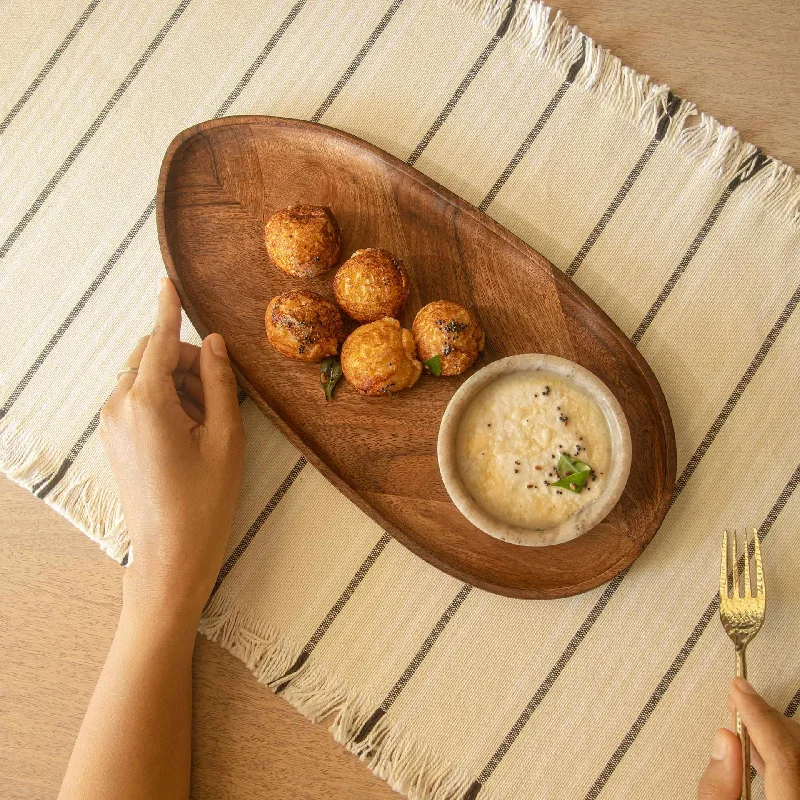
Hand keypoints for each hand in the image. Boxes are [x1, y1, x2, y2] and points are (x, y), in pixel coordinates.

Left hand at [100, 278, 244, 624]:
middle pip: (152, 356)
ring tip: (207, 424)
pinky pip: (137, 399)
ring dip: (177, 383)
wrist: (169, 556)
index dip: (168, 310)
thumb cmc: (204, 501)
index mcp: (147, 402)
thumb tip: (213, 344)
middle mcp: (120, 406)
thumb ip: (219, 383)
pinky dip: (164, 400)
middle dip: (186, 361)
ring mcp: (111, 424)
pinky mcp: (113, 439)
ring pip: (145, 377)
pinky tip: (188, 431)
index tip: (168, 282)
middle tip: (220, 395)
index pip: (159, 341)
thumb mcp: (225, 438)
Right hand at [698, 678, 799, 798]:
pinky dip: (779, 747)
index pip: (783, 753)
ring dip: (770, 730)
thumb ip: (717, 788)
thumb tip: (723, 741)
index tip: (738, 689)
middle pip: (793, 744)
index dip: (757, 716)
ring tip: (741, 716)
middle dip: (763, 717)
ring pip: (799, 747)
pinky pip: (798, 762)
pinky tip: (758, 745)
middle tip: (736, 696)